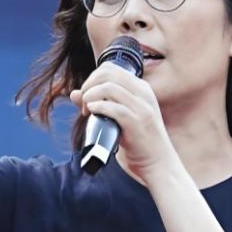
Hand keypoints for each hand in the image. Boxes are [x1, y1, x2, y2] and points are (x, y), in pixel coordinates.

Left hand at [69, 62, 172, 181]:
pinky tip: (92, 113)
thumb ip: (99, 102)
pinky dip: (99, 107)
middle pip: (107, 74)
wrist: (157, 162)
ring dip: (91, 96)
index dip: (92, 79)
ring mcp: (142, 107)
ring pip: (109, 87)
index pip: (110, 68)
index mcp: (140, 88)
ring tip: (87, 111)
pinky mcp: (137, 122)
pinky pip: (114, 108)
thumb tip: (73, 93)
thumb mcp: (119, 116)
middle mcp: (143, 93)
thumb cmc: (137, 140)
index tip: (87, 97)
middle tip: (84, 104)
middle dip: (89, 86)